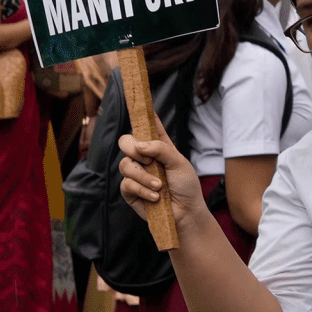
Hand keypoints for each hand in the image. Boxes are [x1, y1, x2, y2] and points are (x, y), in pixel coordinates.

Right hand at [117, 115, 208, 232]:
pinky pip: (126, 184)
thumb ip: (161, 149)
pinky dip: (142, 189)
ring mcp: (136, 173)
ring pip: (125, 165)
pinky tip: (155, 196)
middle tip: (148, 159)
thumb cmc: (186, 186)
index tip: (137, 98)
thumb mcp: (180, 163)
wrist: (184, 213)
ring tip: (159, 186)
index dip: (141, 112)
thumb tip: (140, 144)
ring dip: (144, 176)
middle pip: (125, 141)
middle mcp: (144, 157)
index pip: (148, 125)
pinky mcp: (130, 190)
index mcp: (159, 146)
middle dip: (132, 148)